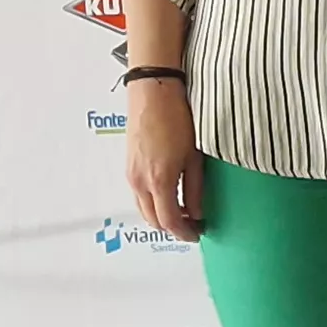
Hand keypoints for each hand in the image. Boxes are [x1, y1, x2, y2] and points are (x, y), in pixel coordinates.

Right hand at [123, 79, 202, 238]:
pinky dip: (153, 203)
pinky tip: (169, 196)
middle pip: (153, 220)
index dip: (184, 232)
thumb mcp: (194, 157)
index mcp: (159, 181)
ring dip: (161, 216)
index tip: (198, 233)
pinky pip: (139, 196)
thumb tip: (197, 212)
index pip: (169, 221)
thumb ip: (195, 189)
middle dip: (172, 228)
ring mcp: (131, 174)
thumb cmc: (176, 118)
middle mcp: (140, 182)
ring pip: (144, 209)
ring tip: (184, 212)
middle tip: (193, 225)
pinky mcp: (128, 166)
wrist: (153, 93)